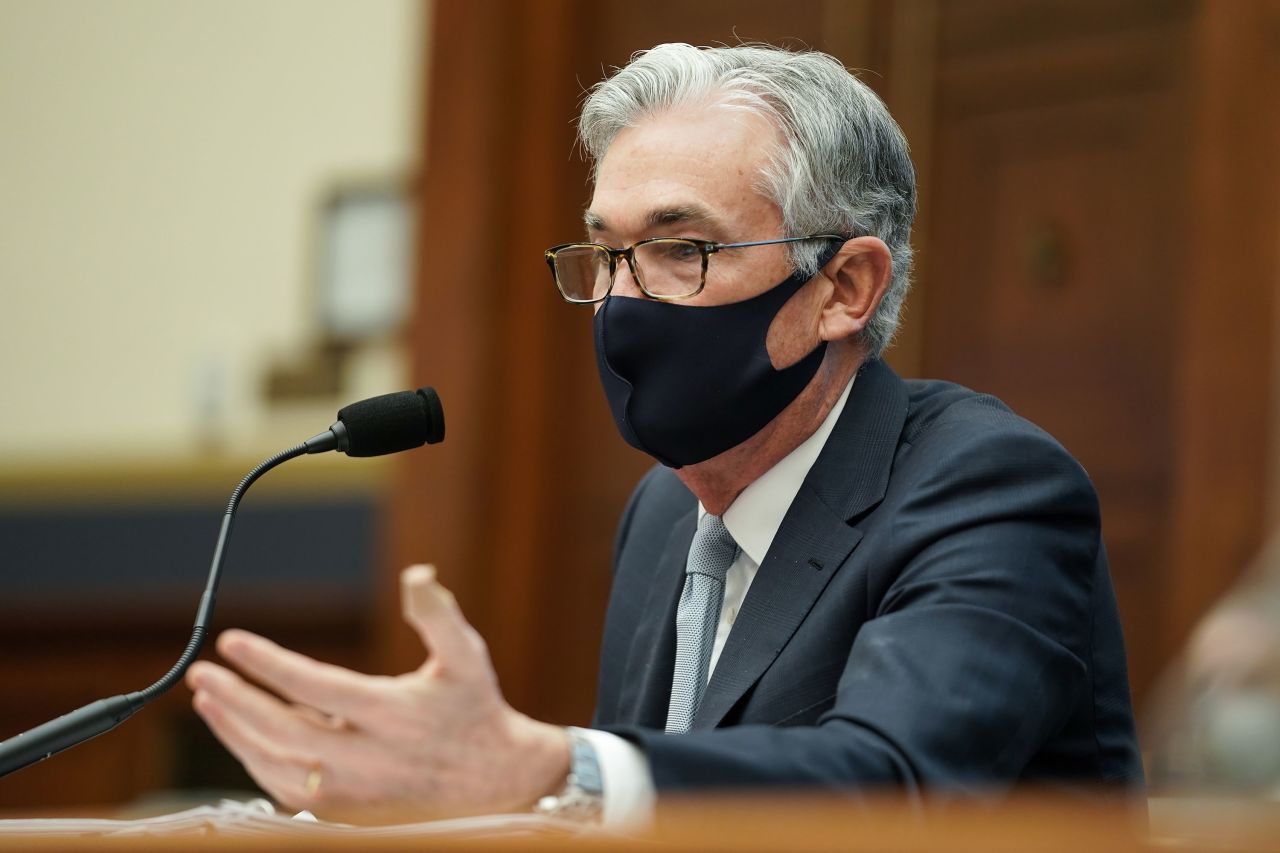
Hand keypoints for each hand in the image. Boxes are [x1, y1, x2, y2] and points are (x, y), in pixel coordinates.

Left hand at [186, 565, 570, 821]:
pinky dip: (255, 759)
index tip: (232, 641)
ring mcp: (355, 791)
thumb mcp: (467, 654)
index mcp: (395, 715)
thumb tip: (417, 573)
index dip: (268, 663)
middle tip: (203, 672)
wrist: (496, 780)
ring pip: (277, 765)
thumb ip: (439, 613)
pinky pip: (285, 788)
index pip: (316, 686)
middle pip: (283, 731)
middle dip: (235, 700)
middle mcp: (370, 758)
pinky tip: (240, 731)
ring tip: (210, 698)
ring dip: (236, 731)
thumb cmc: (474, 707)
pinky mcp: (346, 810)